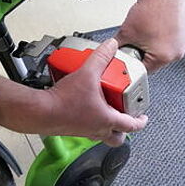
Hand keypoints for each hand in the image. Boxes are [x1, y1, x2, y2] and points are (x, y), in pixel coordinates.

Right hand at [0, 38, 147, 145]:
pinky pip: (86, 128)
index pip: (131, 125)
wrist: (41, 112)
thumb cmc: (63, 102)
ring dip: (106, 124)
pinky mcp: (72, 128)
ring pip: (102, 134)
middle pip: (117, 138)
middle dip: (124, 129)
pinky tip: (84, 105)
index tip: (143, 117)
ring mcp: (84, 131)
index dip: (140, 121)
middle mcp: (97, 129)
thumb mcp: (87, 74)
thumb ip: (101, 58)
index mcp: (106, 119)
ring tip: (105, 108)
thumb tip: (110, 47)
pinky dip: (90, 118)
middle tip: (125, 117)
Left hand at [115, 0, 184, 71]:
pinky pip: (174, 37)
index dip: (135, 64)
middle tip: (139, 40)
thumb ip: (117, 47)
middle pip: (157, 59)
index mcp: (166, 56)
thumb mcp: (126, 33)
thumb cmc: (150, 8)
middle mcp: (179, 50)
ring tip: (149, 29)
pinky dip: (165, 33)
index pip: (146, 70)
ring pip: (165, 48)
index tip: (131, 58)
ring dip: (156, 43)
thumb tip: (112, 52)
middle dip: (145, 52)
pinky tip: (157, 24)